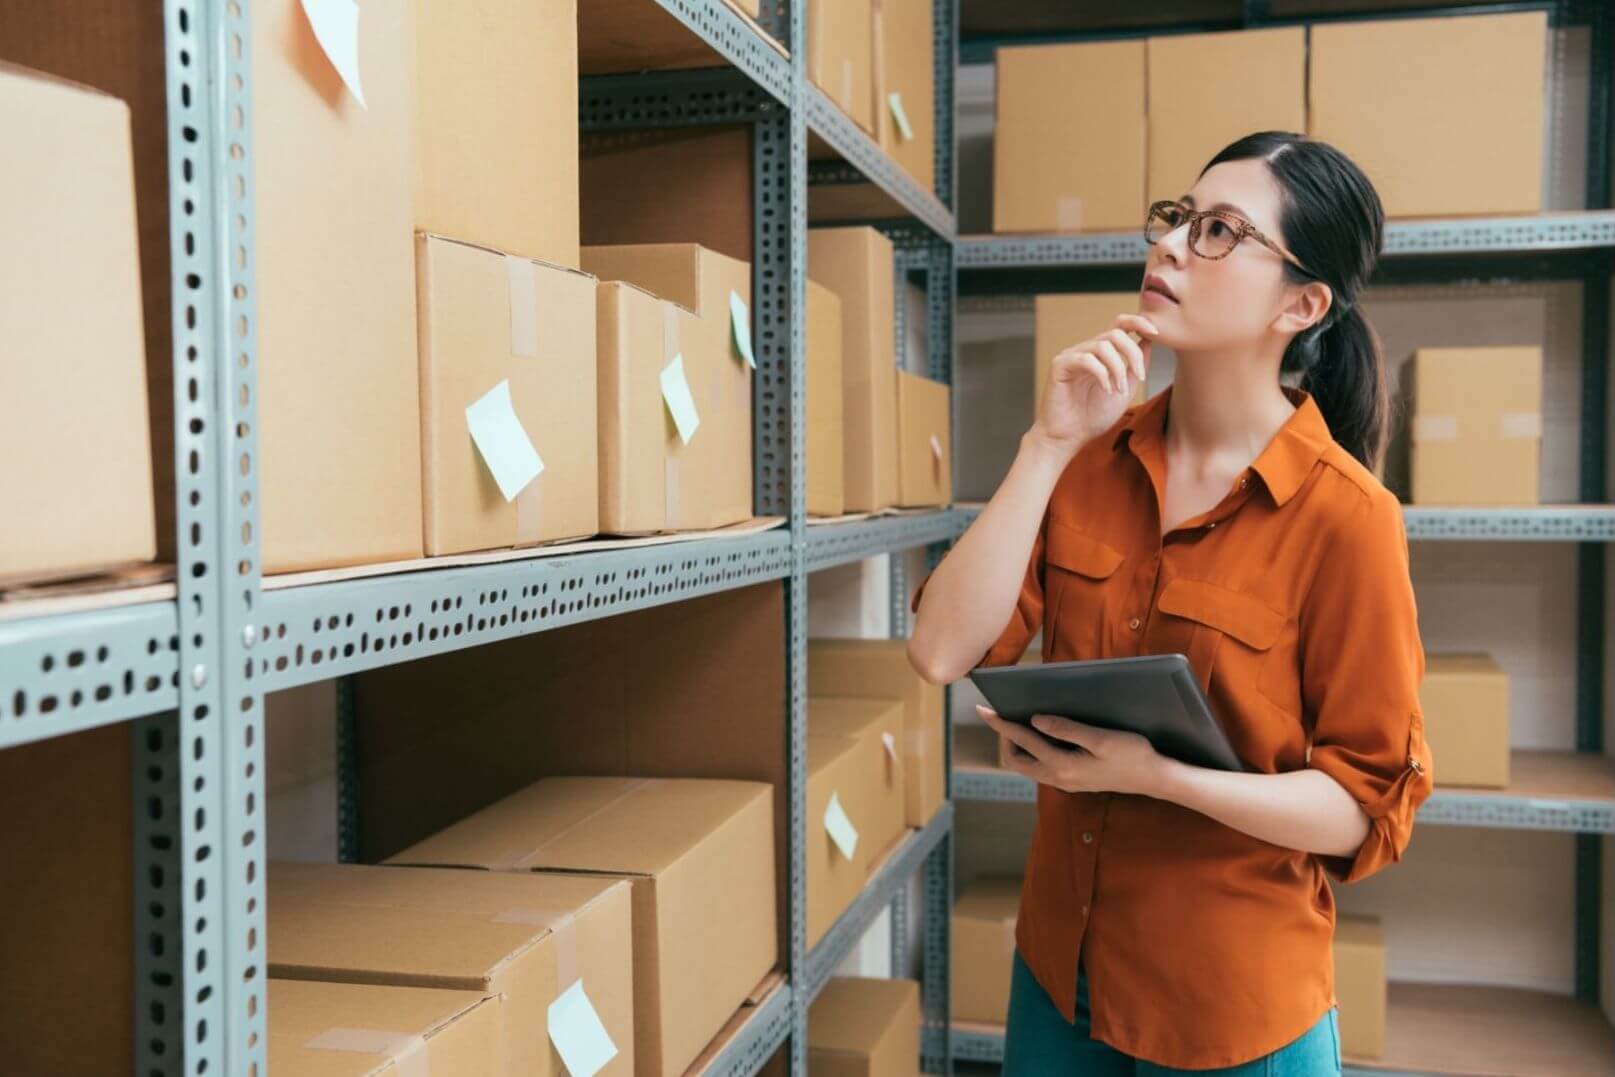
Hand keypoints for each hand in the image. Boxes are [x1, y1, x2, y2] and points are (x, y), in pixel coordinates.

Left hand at [975, 704, 1173, 797]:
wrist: (1154, 778)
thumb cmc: (1131, 754)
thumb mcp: (1100, 738)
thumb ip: (1066, 729)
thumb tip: (1035, 720)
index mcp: (1061, 764)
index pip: (1021, 740)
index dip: (1001, 724)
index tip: (984, 709)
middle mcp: (1058, 777)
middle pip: (1016, 760)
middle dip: (1006, 738)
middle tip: (1007, 714)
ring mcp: (1065, 782)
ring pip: (1028, 766)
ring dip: (1020, 746)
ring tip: (1022, 722)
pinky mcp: (1073, 781)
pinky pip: (1042, 767)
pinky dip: (1035, 752)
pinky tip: (1044, 735)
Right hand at [1030, 313, 1156, 451]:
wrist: (1070, 437)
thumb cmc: (1093, 416)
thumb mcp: (1124, 389)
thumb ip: (1135, 366)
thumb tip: (1148, 340)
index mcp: (1101, 354)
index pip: (1120, 325)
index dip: (1138, 322)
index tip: (1155, 332)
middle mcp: (1086, 350)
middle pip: (1115, 333)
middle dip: (1133, 353)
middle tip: (1140, 377)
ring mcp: (1072, 356)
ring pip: (1102, 345)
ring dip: (1118, 368)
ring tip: (1118, 390)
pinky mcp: (1060, 365)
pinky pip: (1086, 359)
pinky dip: (1102, 374)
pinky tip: (1106, 390)